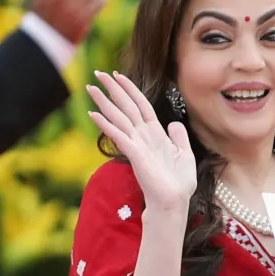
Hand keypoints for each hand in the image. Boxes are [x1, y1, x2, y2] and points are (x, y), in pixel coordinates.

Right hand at [87, 71, 196, 213]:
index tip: (118, 74)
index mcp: (156, 134)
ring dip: (104, 102)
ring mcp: (137, 144)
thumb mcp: (185, 154)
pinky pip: (119, 136)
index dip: (130, 89)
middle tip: (97, 73)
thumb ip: (179, 137)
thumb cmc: (178, 183)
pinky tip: (93, 114)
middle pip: (126, 106)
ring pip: (119, 118)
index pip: (140, 105)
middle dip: (113, 89)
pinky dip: (107, 124)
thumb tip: (173, 123)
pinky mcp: (135, 155)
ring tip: (90, 87)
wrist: (174, 202)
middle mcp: (143, 136)